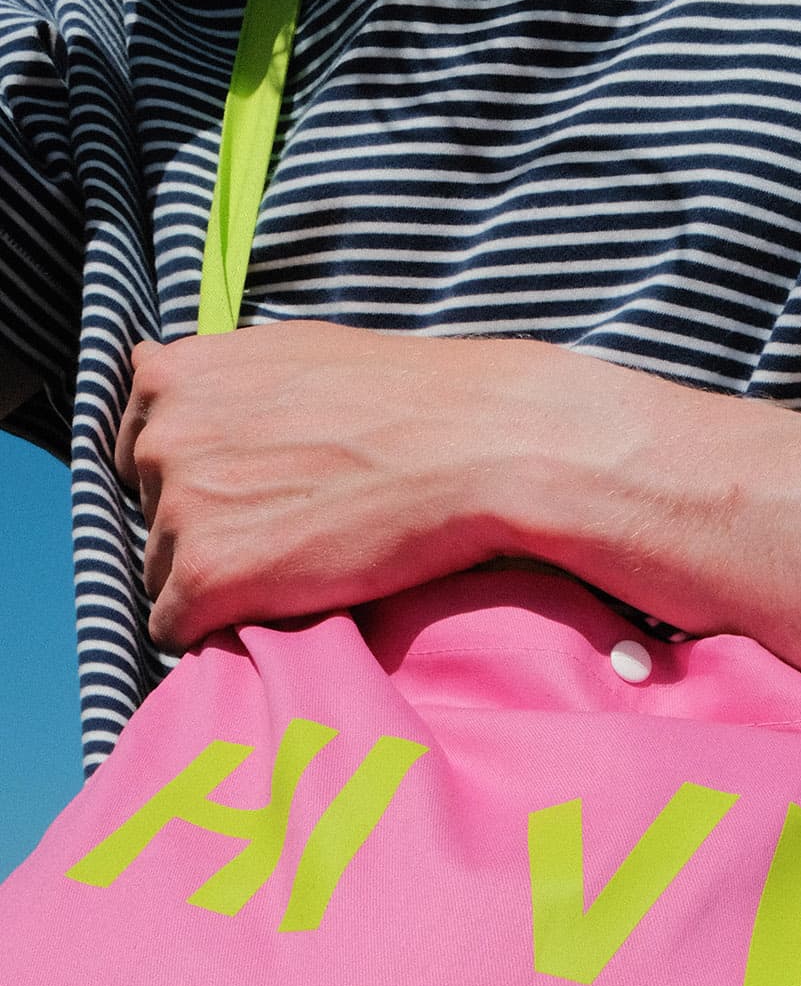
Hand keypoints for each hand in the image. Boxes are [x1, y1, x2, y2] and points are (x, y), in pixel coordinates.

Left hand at [112, 322, 639, 651]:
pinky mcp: (208, 576)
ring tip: (296, 572)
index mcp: (174, 375)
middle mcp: (163, 437)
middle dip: (204, 532)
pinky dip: (215, 631)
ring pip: (163, 575)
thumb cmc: (405, 399)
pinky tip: (274, 613)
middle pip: (151, 516)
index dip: (197, 480)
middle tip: (284, 537)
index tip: (250, 496)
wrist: (474, 448)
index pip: (140, 449)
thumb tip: (177, 383)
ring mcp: (181, 507)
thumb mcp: (293, 354)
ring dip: (218, 584)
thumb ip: (225, 379)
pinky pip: (174, 629)